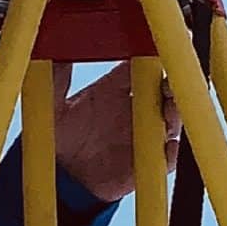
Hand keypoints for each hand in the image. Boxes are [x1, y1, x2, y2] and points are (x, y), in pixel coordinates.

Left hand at [51, 61, 182, 204]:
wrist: (62, 179)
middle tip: (168, 86)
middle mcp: (133, 108)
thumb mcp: (53, 106)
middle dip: (172, 85)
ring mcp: (142, 134)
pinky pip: (167, 156)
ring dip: (175, 115)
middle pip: (163, 90)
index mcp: (113, 88)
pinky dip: (171, 151)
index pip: (140, 66)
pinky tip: (167, 147)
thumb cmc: (58, 139)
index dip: (152, 58)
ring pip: (170, 119)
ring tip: (168, 113)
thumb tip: (51, 46)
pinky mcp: (147, 161)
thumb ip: (56, 77)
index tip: (156, 54)